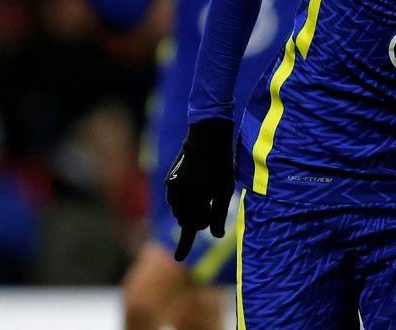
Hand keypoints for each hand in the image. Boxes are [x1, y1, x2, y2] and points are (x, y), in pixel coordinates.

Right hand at [164, 118, 235, 260]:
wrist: (207, 135)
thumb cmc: (221, 163)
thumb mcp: (224, 190)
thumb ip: (219, 215)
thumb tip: (217, 237)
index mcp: (193, 198)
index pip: (189, 228)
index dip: (185, 245)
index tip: (179, 259)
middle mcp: (178, 193)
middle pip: (185, 220)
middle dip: (196, 223)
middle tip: (210, 216)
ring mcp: (172, 185)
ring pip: (179, 209)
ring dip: (190, 212)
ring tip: (206, 202)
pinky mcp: (171, 177)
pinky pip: (175, 197)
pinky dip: (184, 200)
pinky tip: (196, 194)